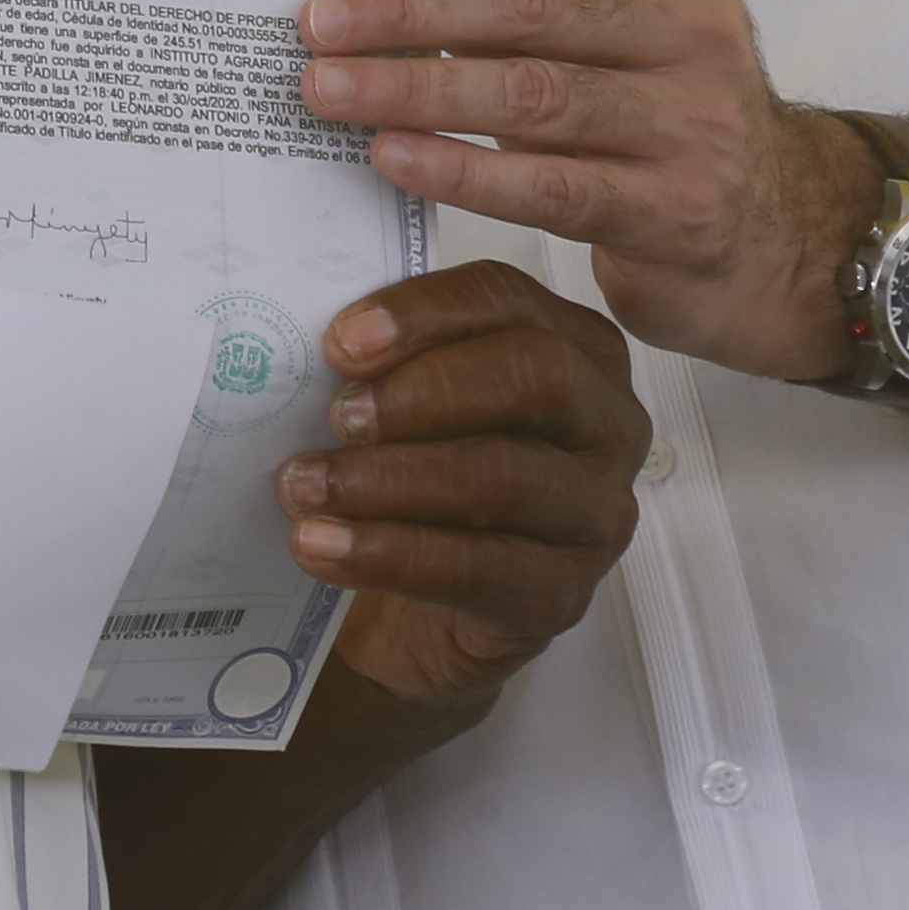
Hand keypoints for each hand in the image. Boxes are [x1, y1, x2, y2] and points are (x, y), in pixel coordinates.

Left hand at [272, 259, 646, 713]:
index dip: (422, 312)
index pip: (506, 299)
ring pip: (501, 478)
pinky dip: (387, 554)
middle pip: (533, 379)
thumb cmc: (423, 477)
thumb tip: (302, 337)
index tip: (339, 341)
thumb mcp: (415, 404)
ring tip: (303, 485)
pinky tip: (321, 546)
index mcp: (573, 346)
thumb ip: (386, 362)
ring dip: (387, 480)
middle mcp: (605, 423)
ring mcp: (595, 514)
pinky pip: (477, 567)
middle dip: (422, 393)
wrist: (428, 610)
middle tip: (337, 415)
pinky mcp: (561, 594)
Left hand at [295, 0, 867, 384]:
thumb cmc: (662, 107)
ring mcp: (693, 123)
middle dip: (407, 7)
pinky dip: (458, 168)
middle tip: (318, 22)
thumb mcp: (621, 24)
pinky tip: (391, 155)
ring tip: (327, 89)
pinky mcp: (673, 211)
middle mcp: (695, 29)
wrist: (775, 232)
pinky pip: (546, 186)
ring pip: (529, 94)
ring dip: (412, 88)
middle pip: (529, 2)